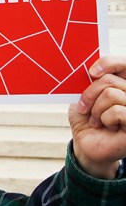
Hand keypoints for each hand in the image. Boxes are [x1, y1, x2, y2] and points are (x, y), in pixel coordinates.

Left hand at [69, 55, 125, 177]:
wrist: (86, 142)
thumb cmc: (87, 118)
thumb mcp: (86, 95)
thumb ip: (92, 80)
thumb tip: (92, 67)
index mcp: (123, 84)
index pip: (124, 64)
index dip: (110, 63)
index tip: (91, 71)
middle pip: (110, 80)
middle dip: (90, 94)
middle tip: (85, 107)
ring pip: (112, 94)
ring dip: (96, 109)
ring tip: (97, 119)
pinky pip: (118, 111)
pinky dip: (104, 118)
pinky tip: (107, 127)